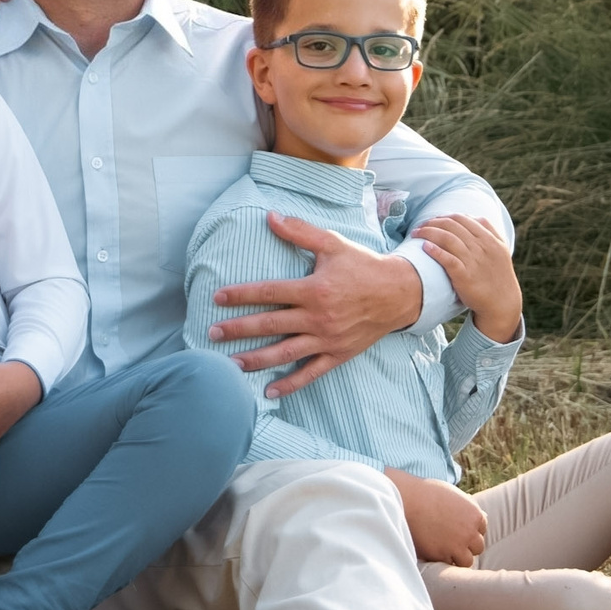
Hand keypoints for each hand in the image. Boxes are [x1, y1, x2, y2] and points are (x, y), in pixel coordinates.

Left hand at [209, 211, 423, 397]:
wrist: (399, 294)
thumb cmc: (363, 266)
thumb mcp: (333, 244)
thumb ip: (300, 232)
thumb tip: (271, 216)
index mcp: (314, 289)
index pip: (269, 292)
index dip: (241, 295)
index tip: (217, 298)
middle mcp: (318, 317)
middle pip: (270, 325)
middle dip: (238, 330)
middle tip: (212, 333)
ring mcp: (327, 339)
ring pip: (284, 353)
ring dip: (256, 360)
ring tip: (230, 364)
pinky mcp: (338, 354)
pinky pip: (310, 373)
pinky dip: (290, 384)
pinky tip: (269, 393)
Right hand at [383, 467, 487, 566]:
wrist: (407, 499)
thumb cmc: (427, 493)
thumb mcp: (454, 494)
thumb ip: (468, 507)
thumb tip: (482, 516)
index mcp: (475, 515)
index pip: (481, 530)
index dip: (468, 530)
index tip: (456, 528)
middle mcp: (469, 532)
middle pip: (477, 547)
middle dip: (466, 544)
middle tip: (450, 540)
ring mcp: (456, 545)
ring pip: (466, 560)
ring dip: (457, 556)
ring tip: (443, 549)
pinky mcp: (441, 556)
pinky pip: (448, 564)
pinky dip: (442, 559)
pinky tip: (432, 550)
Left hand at [413, 214, 521, 342]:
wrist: (502, 302)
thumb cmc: (497, 275)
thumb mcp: (500, 249)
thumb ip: (489, 231)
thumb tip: (471, 217)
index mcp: (490, 238)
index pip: (462, 218)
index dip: (443, 216)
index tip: (432, 220)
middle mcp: (482, 247)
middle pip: (452, 225)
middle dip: (432, 222)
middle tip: (419, 226)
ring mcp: (473, 261)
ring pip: (448, 238)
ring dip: (428, 233)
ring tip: (416, 234)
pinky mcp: (465, 276)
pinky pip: (448, 259)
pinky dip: (435, 251)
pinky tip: (424, 247)